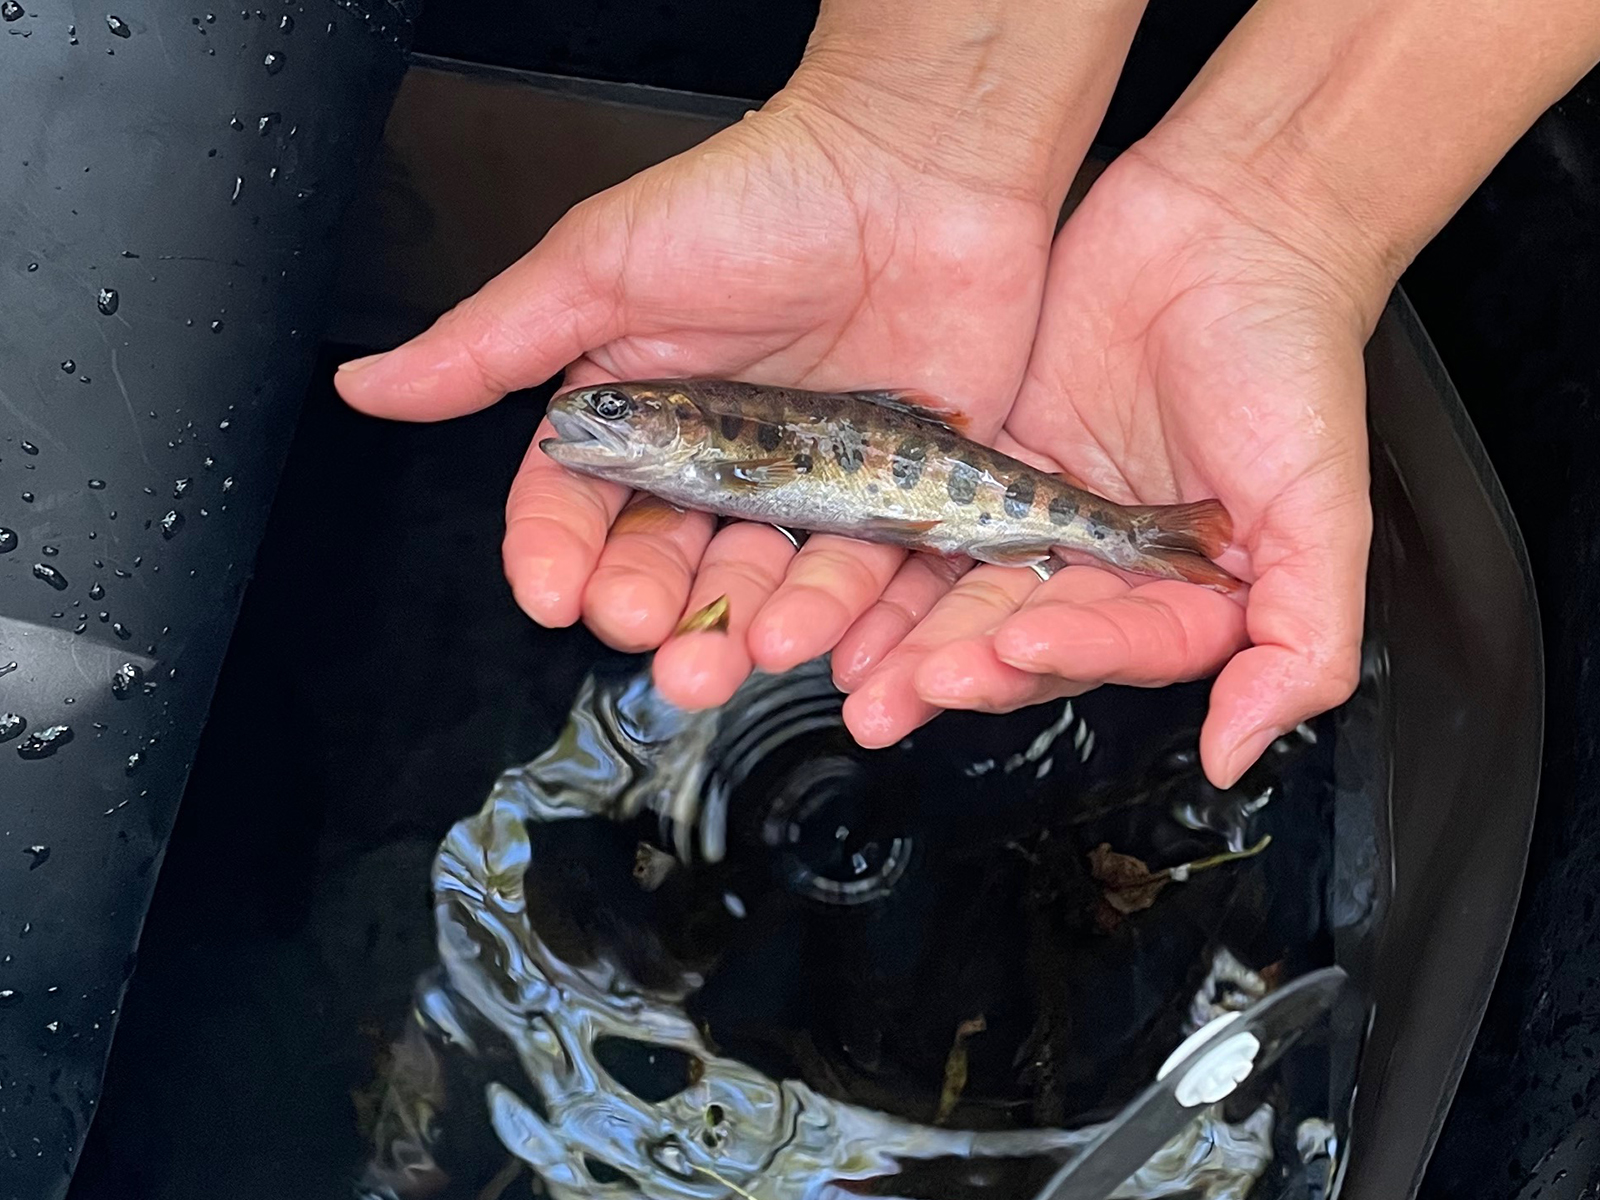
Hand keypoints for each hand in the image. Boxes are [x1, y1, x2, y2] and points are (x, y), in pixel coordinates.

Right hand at [334, 75, 1066, 710]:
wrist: (916, 162)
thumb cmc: (761, 195)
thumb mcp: (605, 265)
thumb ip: (493, 343)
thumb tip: (369, 385)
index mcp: (640, 419)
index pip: (577, 510)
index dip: (558, 557)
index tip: (554, 592)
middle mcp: (722, 465)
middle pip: (675, 566)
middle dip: (659, 612)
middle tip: (653, 636)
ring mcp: (813, 484)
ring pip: (774, 582)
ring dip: (756, 625)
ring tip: (751, 645)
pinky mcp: (900, 496)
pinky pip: (880, 575)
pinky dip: (863, 617)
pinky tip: (842, 640)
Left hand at [835, 144, 1376, 788]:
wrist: (1229, 219)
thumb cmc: (1292, 353)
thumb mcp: (1324, 504)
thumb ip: (1303, 639)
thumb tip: (1238, 757)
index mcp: (1185, 596)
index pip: (1113, 649)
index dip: (1063, 656)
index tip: (1014, 647)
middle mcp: (1106, 569)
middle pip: (1022, 639)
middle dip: (957, 671)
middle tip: (894, 696)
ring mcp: (1044, 517)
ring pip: (964, 592)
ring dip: (909, 636)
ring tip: (854, 668)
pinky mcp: (989, 463)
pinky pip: (929, 519)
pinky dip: (889, 555)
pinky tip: (845, 584)